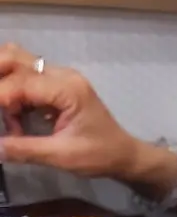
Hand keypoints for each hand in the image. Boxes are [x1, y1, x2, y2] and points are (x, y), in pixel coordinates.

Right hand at [0, 43, 140, 178]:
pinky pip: (26, 78)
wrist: (124, 155)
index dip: (0, 98)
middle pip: (14, 59)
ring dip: (4, 86)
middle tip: (1, 113)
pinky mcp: (58, 86)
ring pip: (18, 64)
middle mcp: (62, 74)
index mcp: (67, 89)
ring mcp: (60, 77)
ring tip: (9, 119)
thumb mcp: (62, 157)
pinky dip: (14, 94)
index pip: (20, 83)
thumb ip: (25, 150)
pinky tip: (17, 120)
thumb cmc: (99, 155)